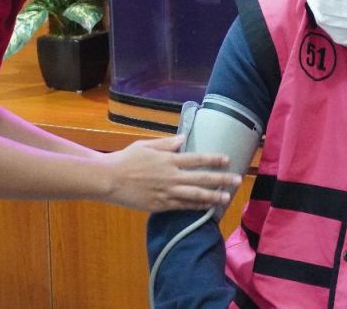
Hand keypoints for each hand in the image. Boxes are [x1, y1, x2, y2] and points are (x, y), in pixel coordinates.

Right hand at [99, 135, 241, 211]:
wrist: (109, 179)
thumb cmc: (126, 159)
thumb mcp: (146, 145)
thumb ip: (166, 143)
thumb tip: (184, 138)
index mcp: (168, 159)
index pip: (196, 159)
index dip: (213, 159)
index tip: (227, 159)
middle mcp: (171, 176)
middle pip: (201, 178)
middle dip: (221, 179)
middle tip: (237, 180)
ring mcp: (166, 192)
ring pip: (195, 195)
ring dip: (213, 196)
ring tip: (227, 197)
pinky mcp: (160, 205)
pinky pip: (182, 206)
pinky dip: (196, 207)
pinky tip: (206, 208)